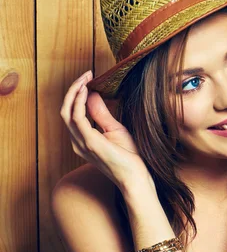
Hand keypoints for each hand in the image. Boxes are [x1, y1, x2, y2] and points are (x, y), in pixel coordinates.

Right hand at [59, 70, 150, 190]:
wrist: (135, 177)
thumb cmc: (129, 157)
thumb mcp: (115, 129)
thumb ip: (101, 114)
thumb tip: (92, 95)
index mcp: (82, 139)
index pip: (72, 112)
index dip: (77, 94)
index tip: (88, 78)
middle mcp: (77, 141)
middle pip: (65, 110)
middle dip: (74, 89)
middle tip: (86, 74)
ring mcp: (81, 143)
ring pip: (68, 112)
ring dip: (75, 92)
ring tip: (85, 78)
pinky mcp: (90, 143)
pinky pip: (77, 118)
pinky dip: (79, 102)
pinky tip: (86, 90)